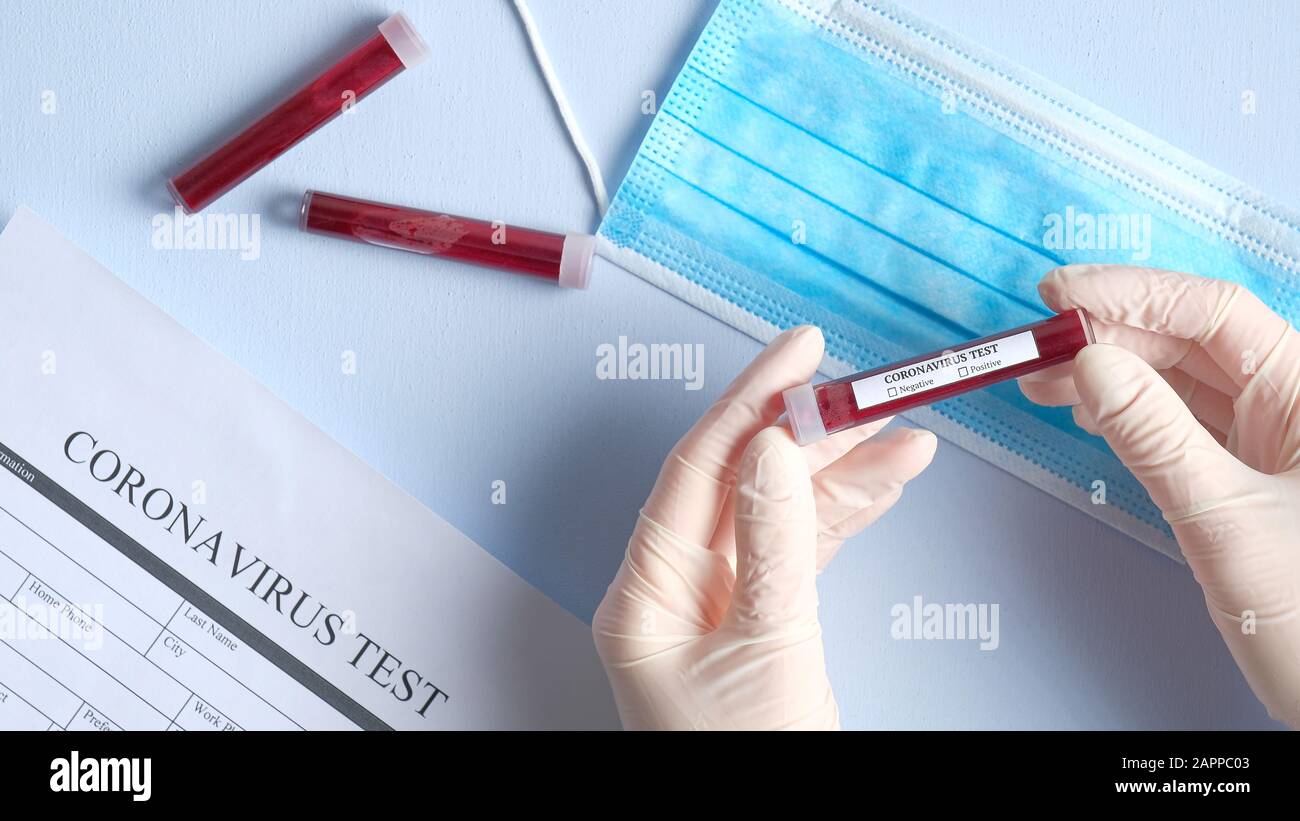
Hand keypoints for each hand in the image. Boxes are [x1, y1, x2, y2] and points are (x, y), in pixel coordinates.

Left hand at [593, 326, 936, 729]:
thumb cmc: (747, 762)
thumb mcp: (766, 650)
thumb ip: (773, 544)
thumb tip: (774, 448)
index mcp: (643, 595)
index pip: (694, 469)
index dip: (750, 399)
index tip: (799, 351)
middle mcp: (672, 591)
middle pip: (739, 481)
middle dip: (806, 433)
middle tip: (865, 392)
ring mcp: (717, 606)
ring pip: (779, 513)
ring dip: (841, 474)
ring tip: (901, 435)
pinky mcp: (761, 622)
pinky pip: (800, 552)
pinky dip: (845, 518)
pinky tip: (886, 483)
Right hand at [1019, 264, 1299, 726]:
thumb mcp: (1223, 518)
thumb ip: (1153, 435)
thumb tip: (1088, 364)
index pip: (1212, 312)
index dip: (1132, 292)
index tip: (1060, 295)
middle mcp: (1288, 403)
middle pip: (1188, 340)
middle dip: (1108, 334)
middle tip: (1034, 346)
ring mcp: (1266, 439)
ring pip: (1177, 380)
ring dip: (1108, 373)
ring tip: (1040, 381)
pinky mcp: (1242, 475)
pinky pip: (1176, 423)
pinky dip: (1124, 412)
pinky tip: (1084, 409)